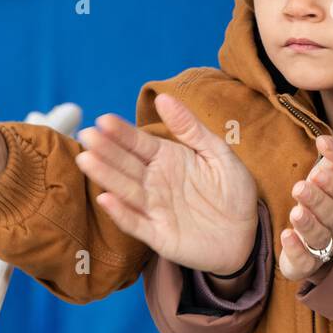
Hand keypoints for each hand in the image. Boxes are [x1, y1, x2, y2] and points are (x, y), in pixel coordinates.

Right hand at [74, 93, 259, 275]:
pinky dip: (121, 213)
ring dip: (106, 176)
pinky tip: (106, 199)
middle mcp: (154, 181)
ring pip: (126, 190)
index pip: (139, 142)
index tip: (104, 120)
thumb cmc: (232, 191)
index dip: (122, 132)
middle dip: (106, 150)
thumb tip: (164, 97)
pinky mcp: (158, 234)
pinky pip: (136, 223)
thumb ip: (191, 128)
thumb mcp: (218, 153)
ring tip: (87, 160)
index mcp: (167, 158)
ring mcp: (154, 208)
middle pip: (126, 164)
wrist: (245, 235)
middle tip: (88, 136)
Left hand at [277, 134, 332, 280]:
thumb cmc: (323, 190)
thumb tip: (325, 140)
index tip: (317, 173)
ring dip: (309, 225)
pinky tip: (286, 236)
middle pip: (332, 214)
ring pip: (320, 237)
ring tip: (295, 213)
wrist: (313, 226)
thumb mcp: (332, 166)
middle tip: (300, 188)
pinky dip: (297, 251)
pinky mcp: (307, 262)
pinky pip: (306, 262)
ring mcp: (324, 244)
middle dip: (317, 201)